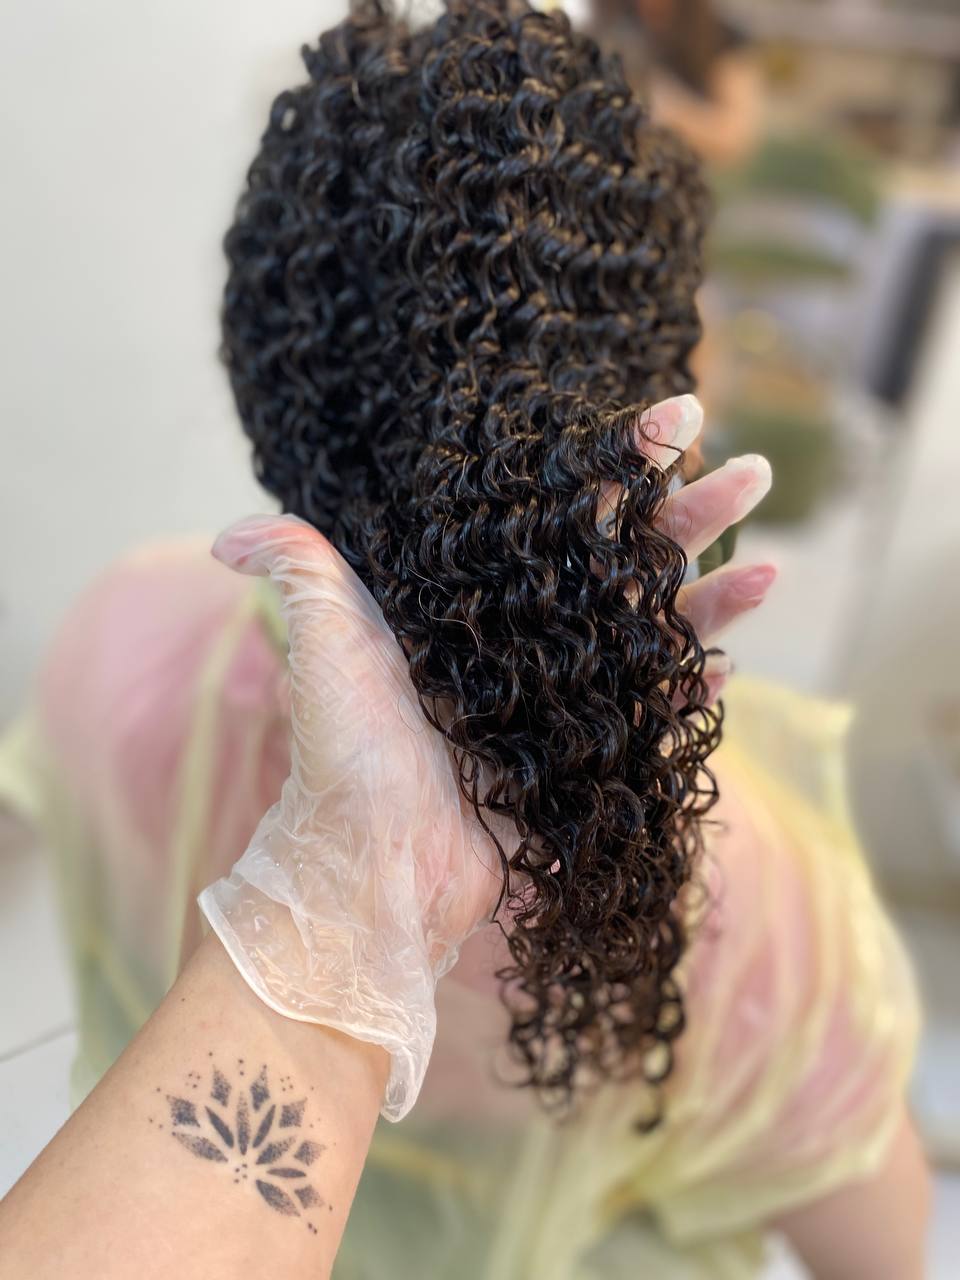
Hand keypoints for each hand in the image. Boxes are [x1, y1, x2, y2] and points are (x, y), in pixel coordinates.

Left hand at [198, 395, 773, 1120]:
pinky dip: (689, 691)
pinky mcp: (585, 761)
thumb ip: (299, 571)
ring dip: (712, 601)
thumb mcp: (324, 646)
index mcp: (473, 601)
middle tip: (752, 474)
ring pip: (650, 635)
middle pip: (622, 565)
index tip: (670, 419)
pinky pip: (650, 716)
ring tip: (768, 569)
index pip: (558, 516)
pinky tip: (728, 661)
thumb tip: (229, 536)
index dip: (616, 468)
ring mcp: (561, 701)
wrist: (371, 873)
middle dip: (689, 519)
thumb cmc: (343, 758)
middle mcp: (522, 642)